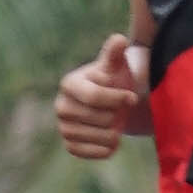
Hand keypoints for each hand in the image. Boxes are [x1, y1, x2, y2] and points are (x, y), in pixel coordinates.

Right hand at [55, 33, 142, 161]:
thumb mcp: (116, 65)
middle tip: (117, 108)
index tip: (132, 97)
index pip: (94, 97)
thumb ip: (115, 53)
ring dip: (116, 131)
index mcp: (69, 84)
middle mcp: (61, 106)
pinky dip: (108, 148)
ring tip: (115, 121)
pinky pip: (94, 153)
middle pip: (101, 119)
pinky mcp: (70, 145)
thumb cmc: (115, 80)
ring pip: (101, 137)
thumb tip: (119, 40)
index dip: (118, 99)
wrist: (113, 104)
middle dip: (117, 114)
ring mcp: (64, 127)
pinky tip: (112, 137)